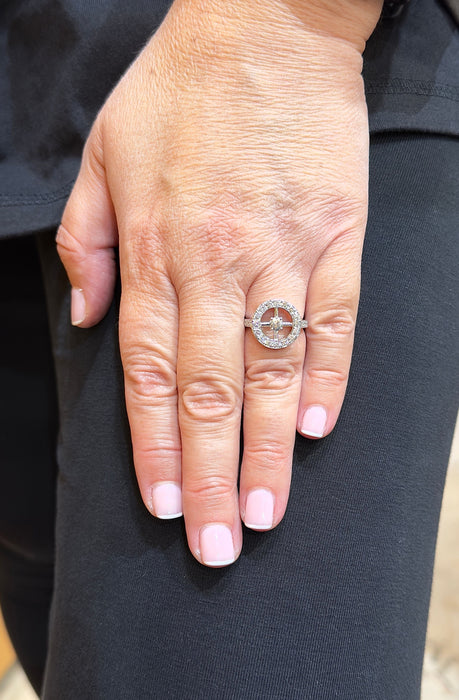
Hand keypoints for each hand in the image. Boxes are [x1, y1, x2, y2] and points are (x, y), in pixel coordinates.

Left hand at [57, 0, 382, 565]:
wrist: (263, 26)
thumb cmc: (176, 92)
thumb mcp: (101, 154)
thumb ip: (87, 243)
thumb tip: (90, 322)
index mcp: (156, 248)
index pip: (148, 372)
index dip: (153, 447)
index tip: (166, 507)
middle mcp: (217, 261)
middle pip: (209, 390)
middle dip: (212, 475)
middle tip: (222, 546)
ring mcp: (283, 249)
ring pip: (272, 370)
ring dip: (269, 448)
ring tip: (269, 512)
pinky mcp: (337, 233)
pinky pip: (333, 318)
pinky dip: (327, 376)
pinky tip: (318, 427)